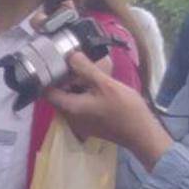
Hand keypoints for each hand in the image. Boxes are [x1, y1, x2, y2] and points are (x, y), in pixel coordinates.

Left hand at [44, 51, 171, 167]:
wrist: (141, 132)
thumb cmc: (124, 109)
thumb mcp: (105, 84)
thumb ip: (86, 69)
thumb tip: (70, 55)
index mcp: (69, 108)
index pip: (47, 91)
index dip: (50, 76)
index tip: (58, 62)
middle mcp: (69, 117)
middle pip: (59, 95)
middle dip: (66, 79)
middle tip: (77, 64)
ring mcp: (79, 122)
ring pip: (70, 99)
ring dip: (77, 86)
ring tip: (88, 72)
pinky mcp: (89, 123)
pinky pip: (80, 106)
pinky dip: (84, 94)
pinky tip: (97, 86)